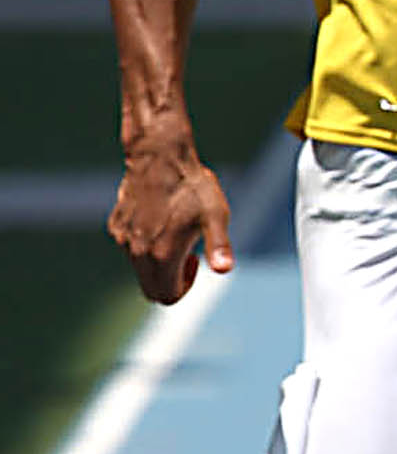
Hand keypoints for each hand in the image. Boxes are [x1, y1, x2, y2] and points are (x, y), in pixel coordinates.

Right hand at [109, 142, 232, 302]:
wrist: (160, 157)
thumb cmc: (193, 186)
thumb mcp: (216, 215)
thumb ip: (219, 246)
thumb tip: (224, 270)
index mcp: (162, 255)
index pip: (167, 296)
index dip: (186, 287)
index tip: (196, 261)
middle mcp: (137, 252)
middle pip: (151, 290)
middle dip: (172, 280)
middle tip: (188, 253)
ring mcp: (123, 239)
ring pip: (140, 270)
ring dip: (159, 262)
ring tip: (176, 231)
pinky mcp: (116, 227)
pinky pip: (130, 249)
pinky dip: (146, 246)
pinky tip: (161, 219)